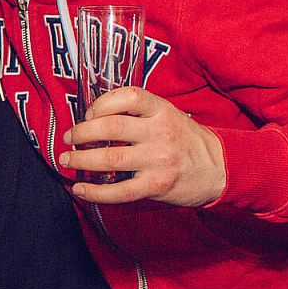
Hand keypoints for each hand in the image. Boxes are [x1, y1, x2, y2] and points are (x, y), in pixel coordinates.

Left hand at [59, 87, 225, 206]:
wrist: (221, 169)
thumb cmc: (185, 140)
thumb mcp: (168, 115)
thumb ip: (137, 113)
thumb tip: (92, 116)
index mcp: (162, 110)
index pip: (128, 96)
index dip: (101, 103)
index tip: (87, 114)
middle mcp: (160, 132)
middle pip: (111, 127)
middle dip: (81, 133)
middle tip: (68, 139)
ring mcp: (159, 160)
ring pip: (110, 158)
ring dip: (81, 160)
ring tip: (66, 161)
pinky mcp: (157, 186)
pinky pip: (119, 191)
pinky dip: (94, 192)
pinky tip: (79, 189)